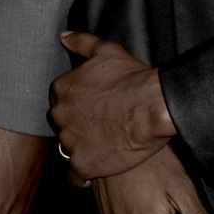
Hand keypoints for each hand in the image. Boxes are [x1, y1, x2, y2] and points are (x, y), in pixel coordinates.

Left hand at [50, 32, 175, 180]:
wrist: (153, 107)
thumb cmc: (133, 78)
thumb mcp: (107, 51)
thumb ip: (81, 42)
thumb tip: (63, 36)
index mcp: (62, 88)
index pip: (60, 100)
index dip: (77, 105)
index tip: (93, 109)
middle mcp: (60, 114)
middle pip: (62, 124)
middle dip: (76, 126)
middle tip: (100, 128)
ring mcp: (69, 140)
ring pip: (68, 149)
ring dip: (81, 148)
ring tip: (103, 147)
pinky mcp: (82, 164)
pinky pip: (74, 176)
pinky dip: (82, 176)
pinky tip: (96, 170)